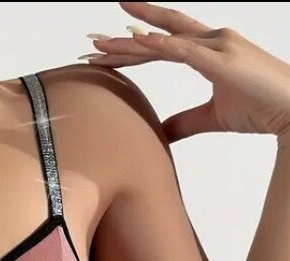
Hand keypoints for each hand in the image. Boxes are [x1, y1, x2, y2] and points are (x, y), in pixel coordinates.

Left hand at [82, 1, 289, 142]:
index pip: (164, 44)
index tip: (107, 48)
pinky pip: (181, 50)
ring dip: (129, 43)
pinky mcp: (221, 58)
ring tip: (99, 44)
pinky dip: (157, 46)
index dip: (135, 45)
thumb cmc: (260, 109)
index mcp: (210, 49)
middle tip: (91, 42)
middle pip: (159, 36)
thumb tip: (158, 133)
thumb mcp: (212, 117)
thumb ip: (184, 122)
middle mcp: (212, 40)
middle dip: (123, 39)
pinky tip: (134, 44)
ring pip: (163, 40)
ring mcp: (217, 45)